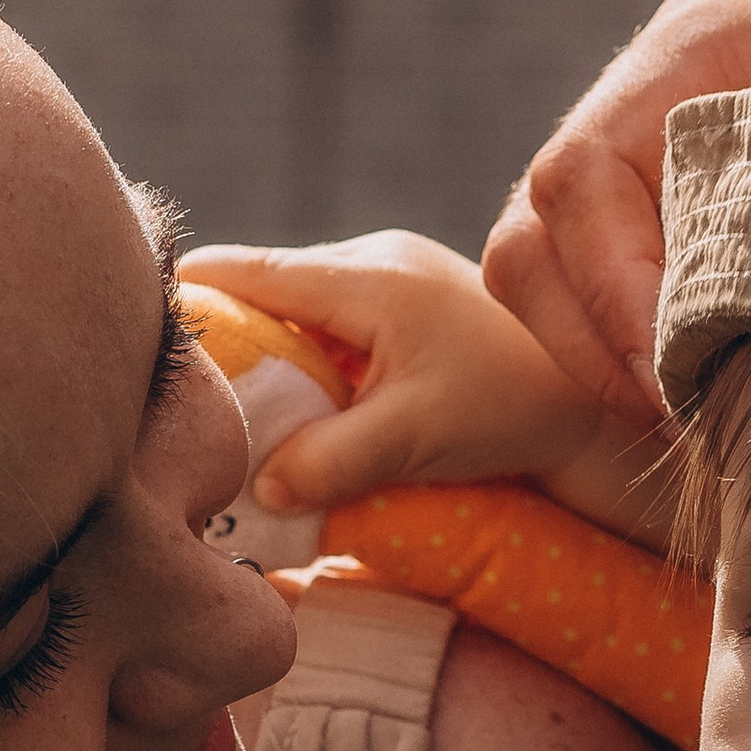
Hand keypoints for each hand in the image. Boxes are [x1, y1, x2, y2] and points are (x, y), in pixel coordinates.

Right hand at [184, 229, 631, 511]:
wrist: (602, 401)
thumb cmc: (514, 408)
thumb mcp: (413, 438)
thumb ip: (328, 460)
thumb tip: (257, 488)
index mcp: (359, 275)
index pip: (234, 269)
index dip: (184, 309)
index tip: (148, 362)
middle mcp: (367, 263)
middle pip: (258, 294)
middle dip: (227, 351)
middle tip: (197, 418)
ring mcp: (391, 281)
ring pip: (296, 317)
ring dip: (273, 367)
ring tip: (252, 428)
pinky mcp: (410, 311)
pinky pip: (333, 331)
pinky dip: (313, 371)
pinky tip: (312, 420)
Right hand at [483, 0, 750, 427]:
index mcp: (697, 45)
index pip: (584, 174)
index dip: (615, 290)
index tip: (673, 378)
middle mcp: (637, 91)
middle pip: (533, 229)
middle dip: (594, 341)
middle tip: (672, 415)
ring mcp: (613, 155)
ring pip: (526, 269)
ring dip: (590, 359)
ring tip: (675, 416)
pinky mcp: (616, 223)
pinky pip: (559, 300)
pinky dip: (603, 360)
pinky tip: (677, 399)